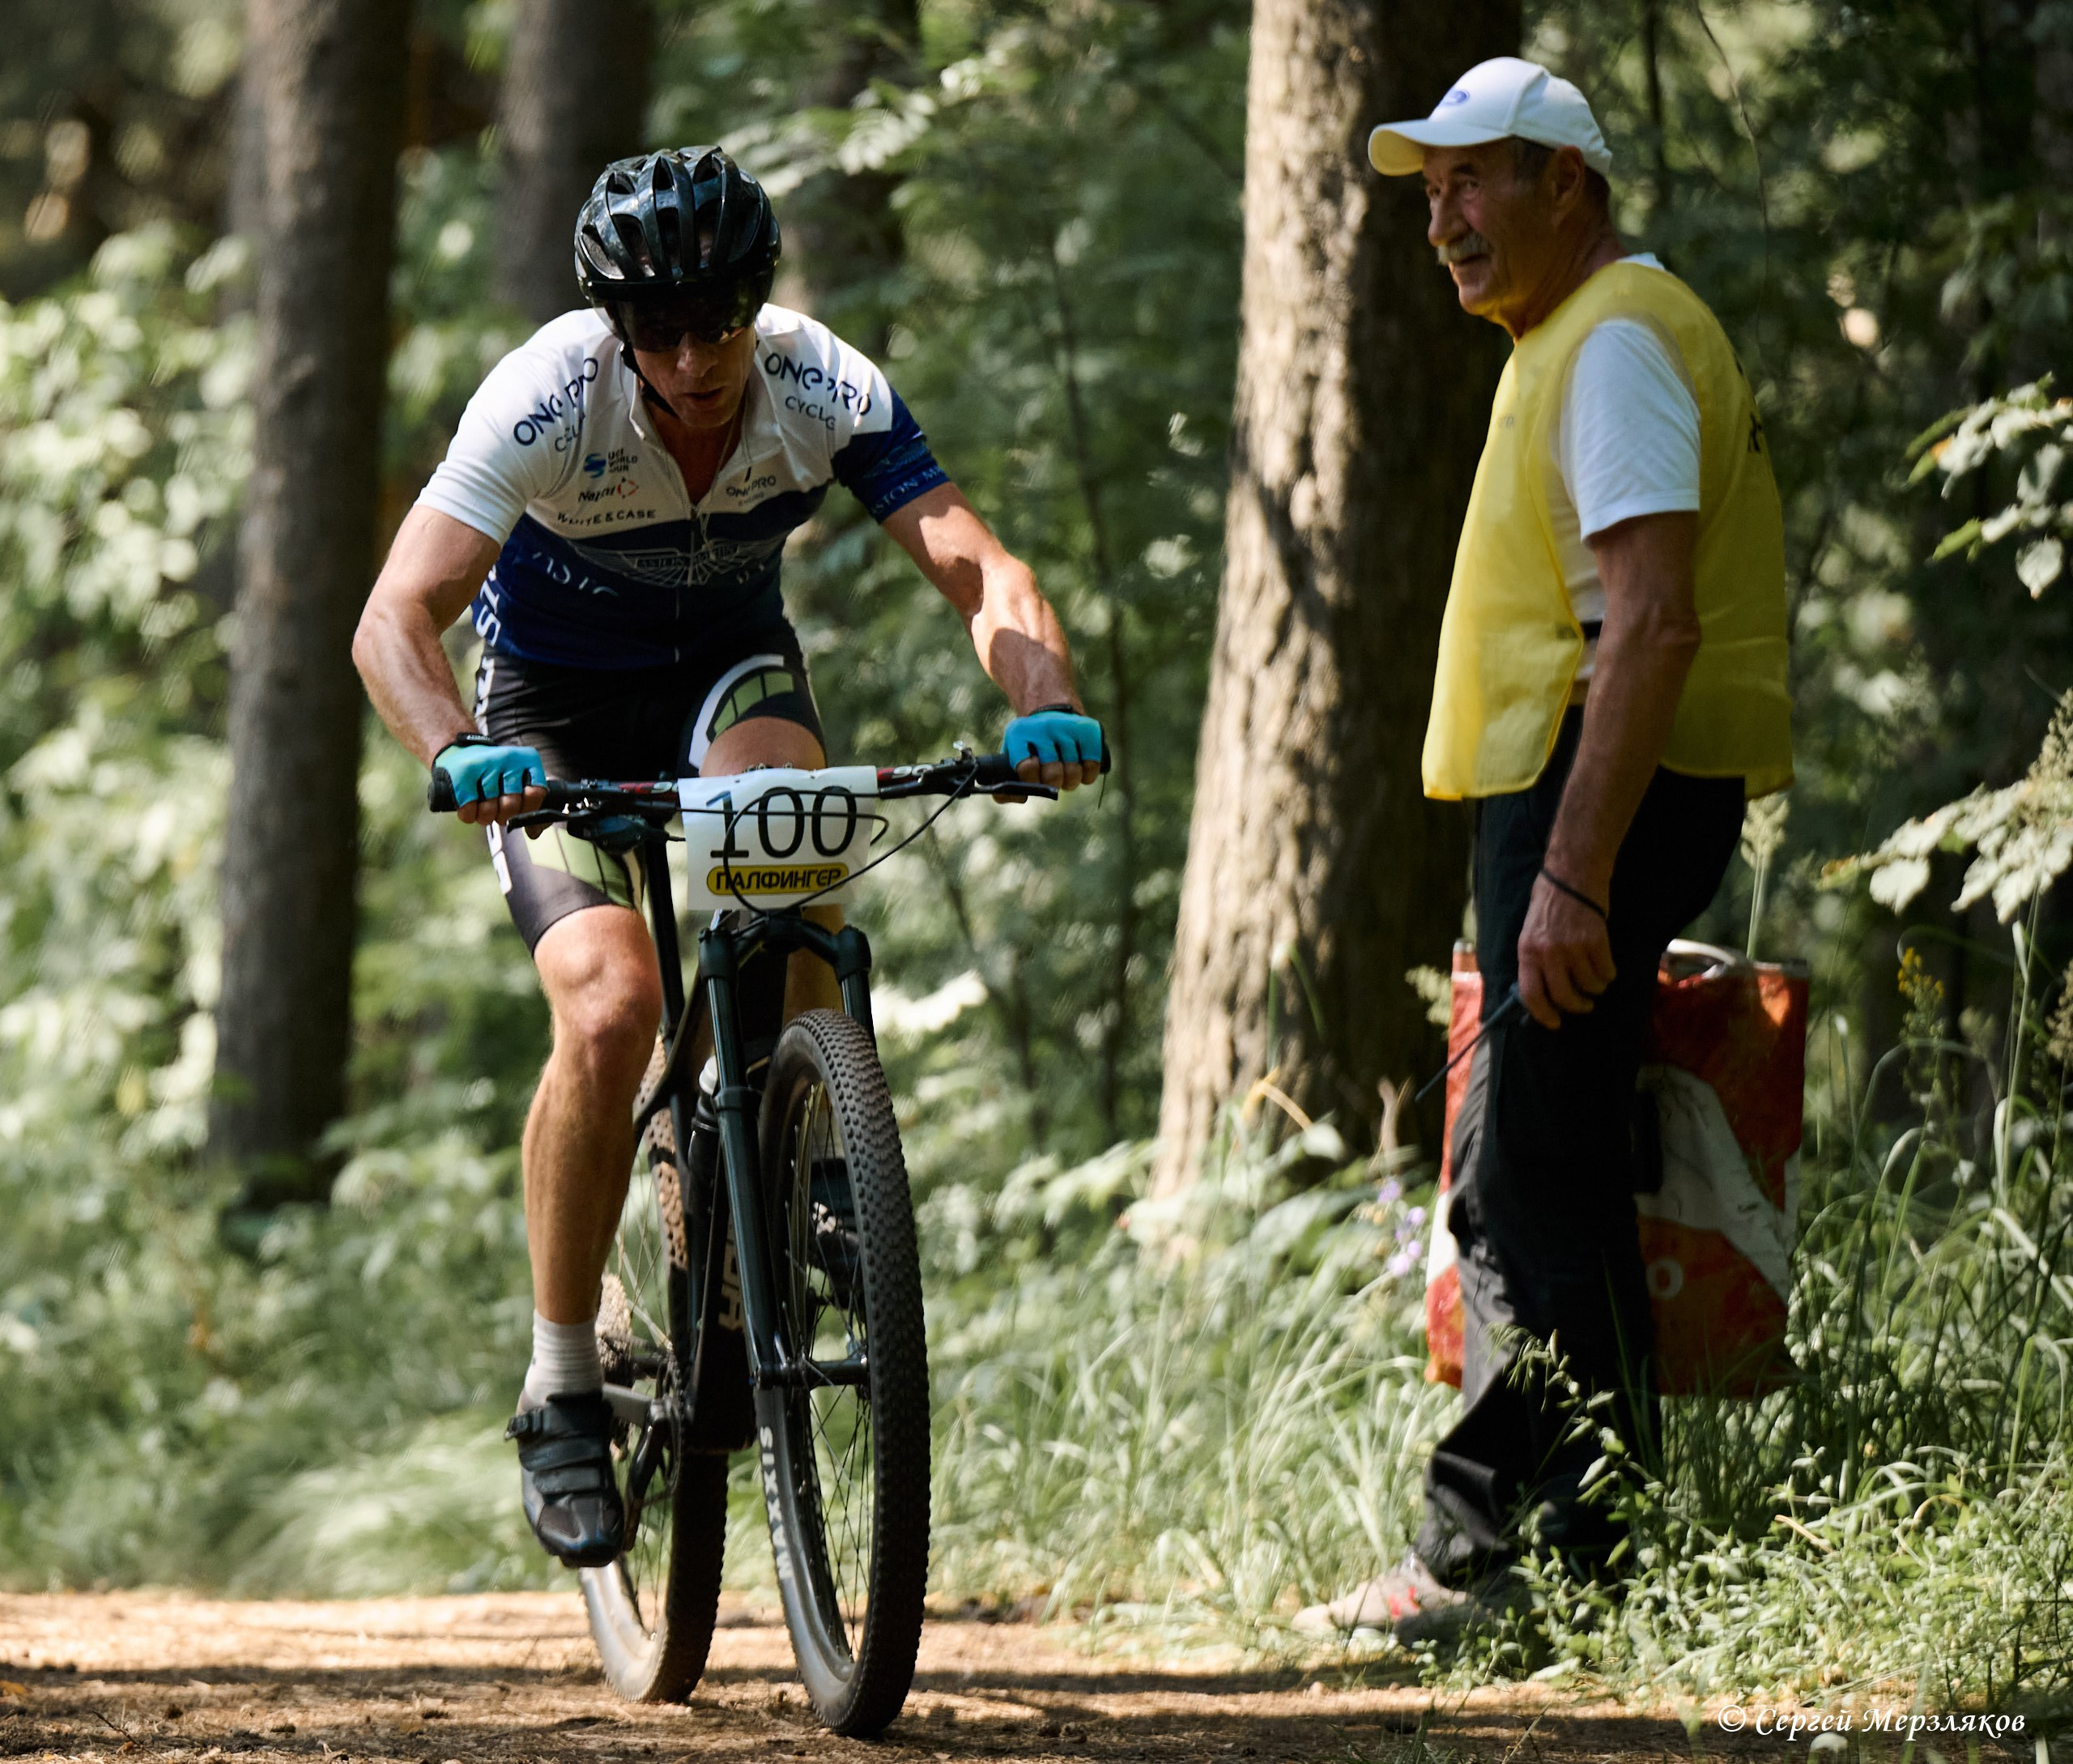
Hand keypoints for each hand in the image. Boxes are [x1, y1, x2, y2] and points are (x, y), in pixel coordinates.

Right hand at [435, 740, 548, 826]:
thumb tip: (533, 832)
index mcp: (527, 759)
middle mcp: (508, 758)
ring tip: (483, 809)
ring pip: (489, 809)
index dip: (527, 809)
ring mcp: (485, 763)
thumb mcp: (518, 781)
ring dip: (485, 817)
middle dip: (504, 816)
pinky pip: (469, 809)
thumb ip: (531, 806)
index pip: (536, 793)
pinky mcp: (463, 772)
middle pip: (511, 804)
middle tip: (497, 811)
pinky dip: (469, 815)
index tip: (519, 810)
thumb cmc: (493, 773)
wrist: (459, 751)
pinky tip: (470, 807)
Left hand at [1004, 706, 1104, 790]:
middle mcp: (1043, 726)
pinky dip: (1088, 775)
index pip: (1027, 768)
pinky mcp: (1088, 730)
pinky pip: (1092, 765)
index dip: (1032, 781)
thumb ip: (1009, 781)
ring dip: (1070, 781)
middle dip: (1053, 784)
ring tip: (1066, 776)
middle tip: (1053, 781)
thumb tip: (1021, 798)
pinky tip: (1081, 769)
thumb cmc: (1031, 744)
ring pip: (1074, 772)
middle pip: (1053, 774)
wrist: (1052, 709)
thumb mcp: (1013, 753)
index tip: (1034, 780)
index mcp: (1019, 733)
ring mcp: (1067, 727)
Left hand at [1516, 873, 1615, 1028]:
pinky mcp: (1597, 941)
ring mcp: (1573, 947)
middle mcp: (1548, 952)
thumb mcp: (1529, 932)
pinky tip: (1606, 967)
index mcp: (1527, 950)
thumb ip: (1534, 960)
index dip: (1543, 1014)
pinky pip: (1606, 971)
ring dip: (1596, 988)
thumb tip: (1539, 993)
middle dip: (1576, 1007)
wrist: (1572, 875)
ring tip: (1596, 980)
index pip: (1531, 994)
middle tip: (1584, 1005)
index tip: (1554, 1022)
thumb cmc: (1548, 903)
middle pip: (1564, 996)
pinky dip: (1609, 974)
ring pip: (1589, 986)